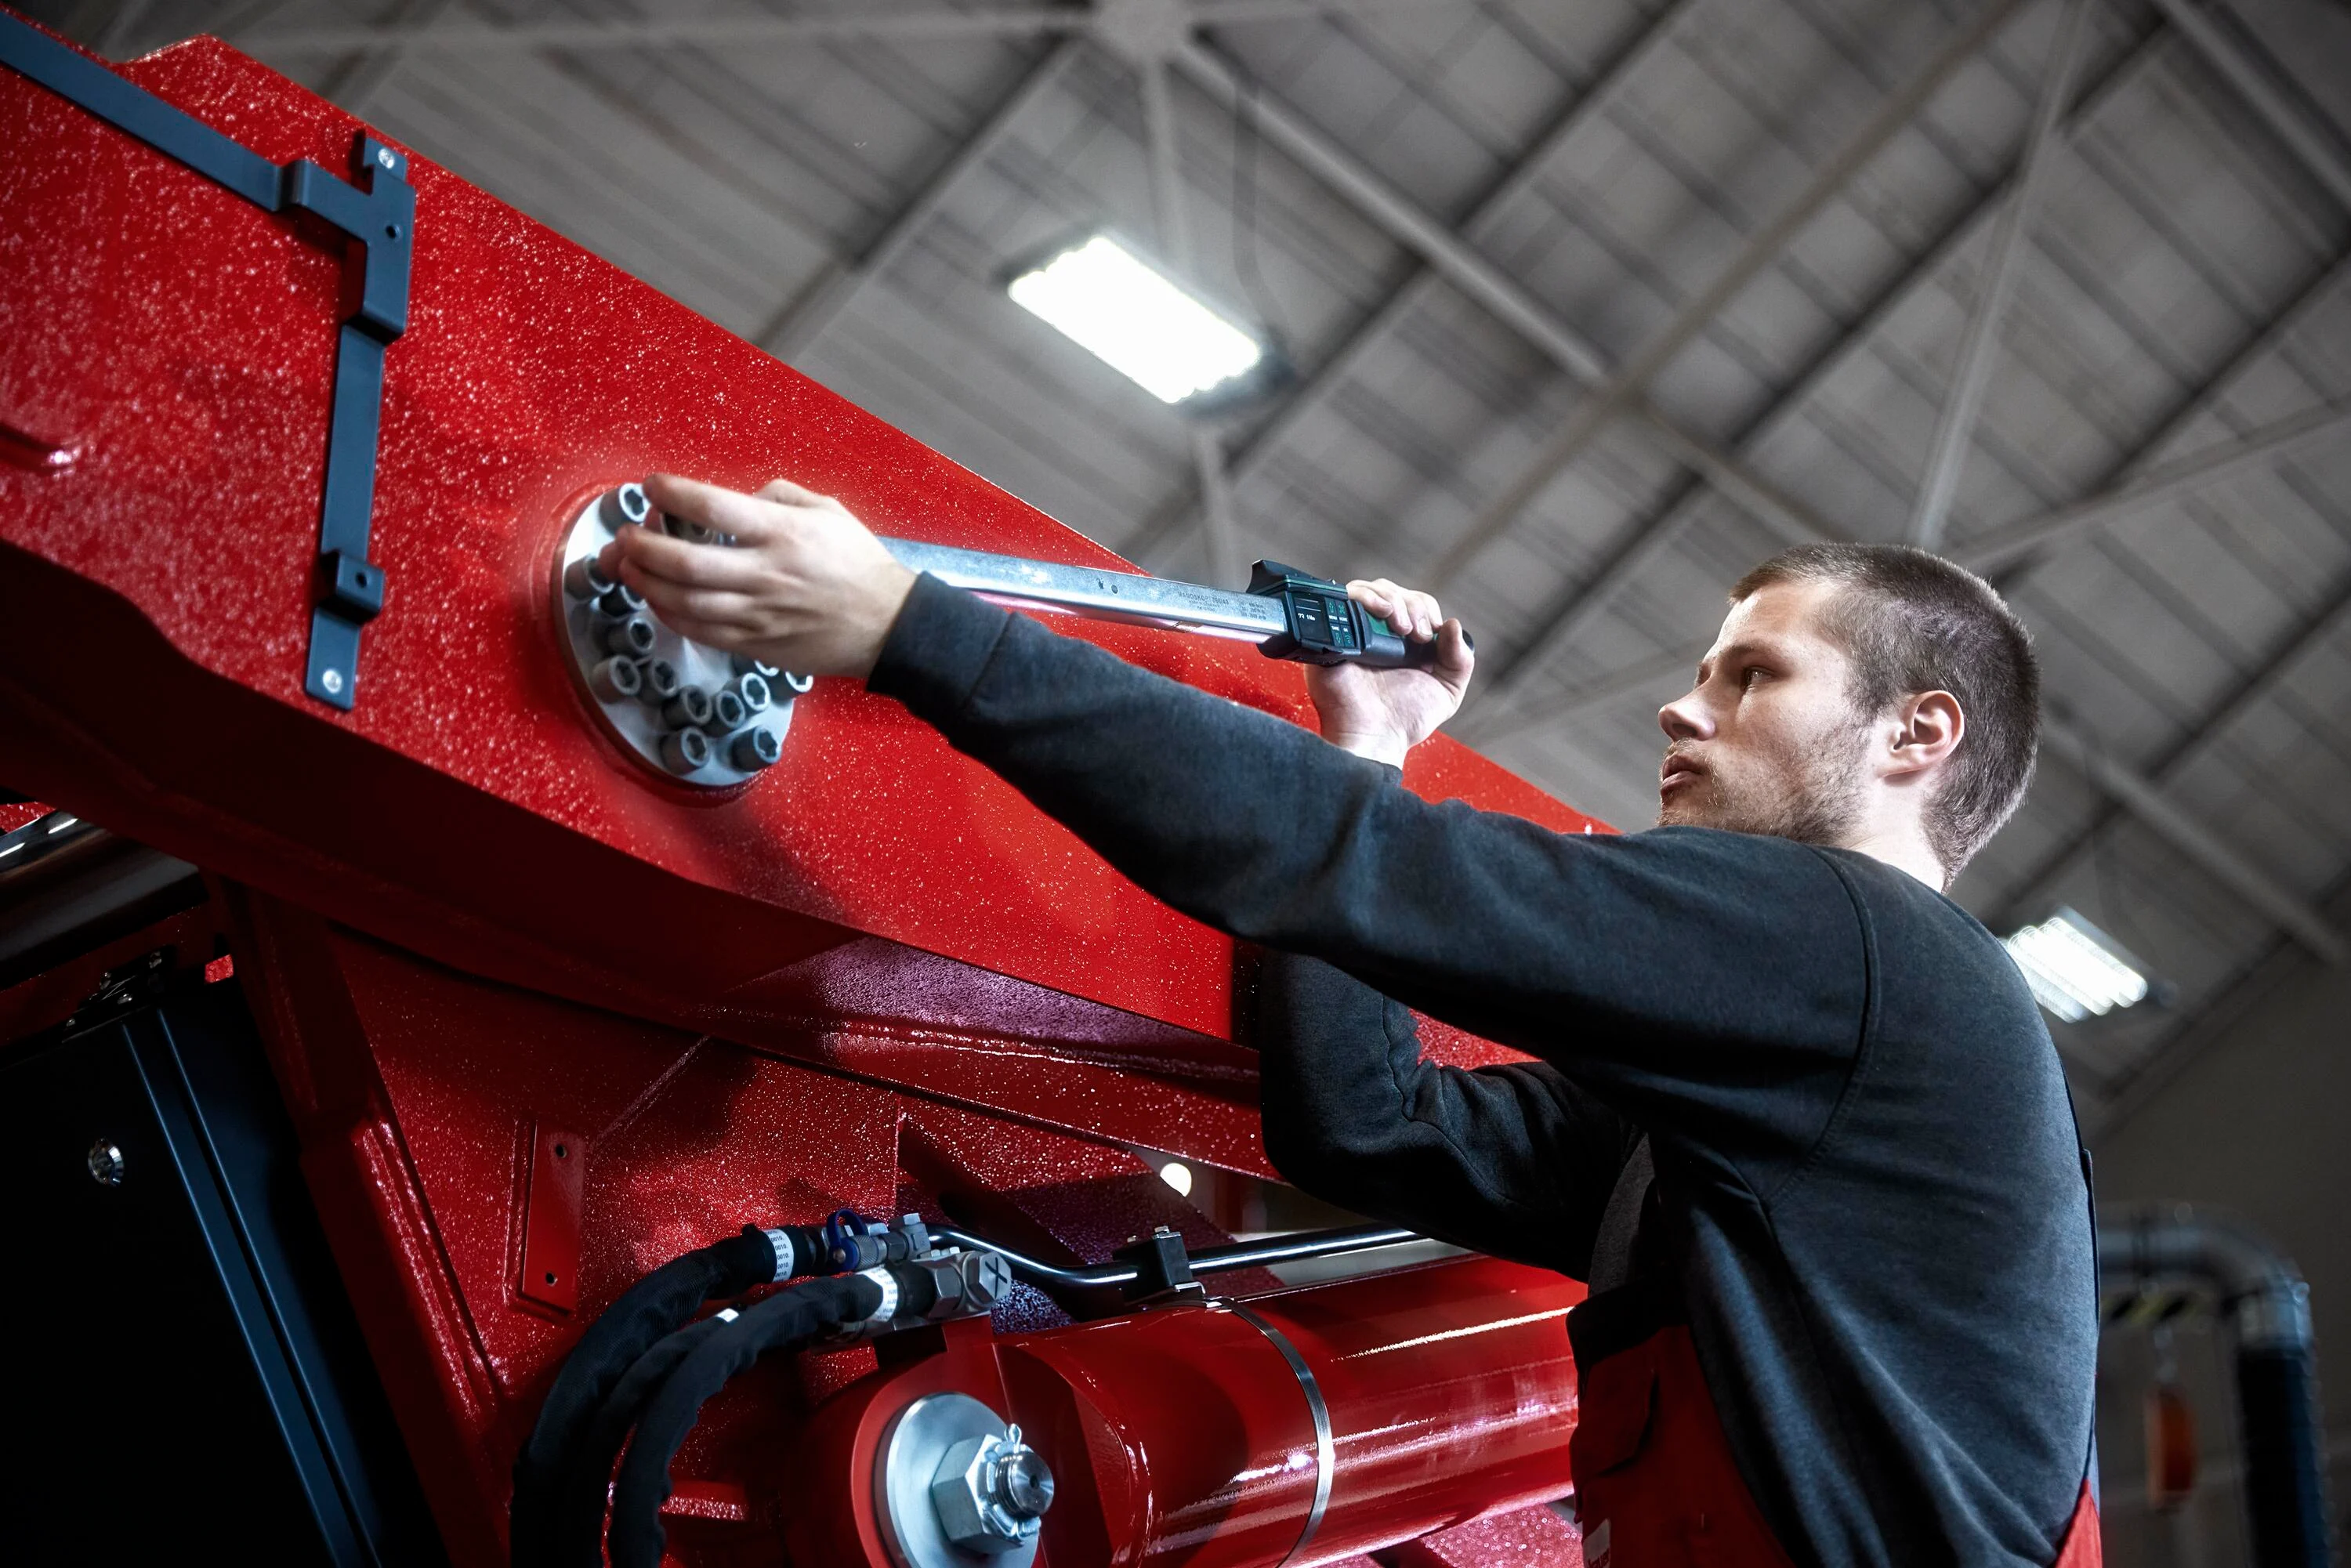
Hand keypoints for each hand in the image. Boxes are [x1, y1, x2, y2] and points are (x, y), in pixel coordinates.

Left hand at [597, 474, 916, 678]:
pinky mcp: (756, 645)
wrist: (888, 624)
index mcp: (783, 533)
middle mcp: (766, 574)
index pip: (714, 506)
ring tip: (628, 566)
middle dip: (645, 546)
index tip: (653, 486)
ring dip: (646, 583)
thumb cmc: (858, 564)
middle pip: (687, 562)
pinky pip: (700, 632)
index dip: (673, 493)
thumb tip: (738, 498)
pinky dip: (669, 615)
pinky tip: (656, 599)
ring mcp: (759, 614)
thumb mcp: (827, 510)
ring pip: (686, 602)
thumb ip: (778, 496)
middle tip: (627, 535)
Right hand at [1305, 579, 1472, 767]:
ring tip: (1401, 627)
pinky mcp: (1331, 634)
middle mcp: (1376, 632)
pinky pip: (1342, 600)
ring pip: (1368, 589)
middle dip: (1412, 605)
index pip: (1414, 601)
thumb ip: (1460, 659)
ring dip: (1391, 600)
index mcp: (1401, 641)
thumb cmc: (1404, 720)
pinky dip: (1364, 597)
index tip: (1429, 635)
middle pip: (1392, 590)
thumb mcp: (1447, 690)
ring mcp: (1352, 631)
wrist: (1376, 736)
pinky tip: (1382, 612)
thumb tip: (1453, 624)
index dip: (1425, 609)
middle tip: (1417, 635)